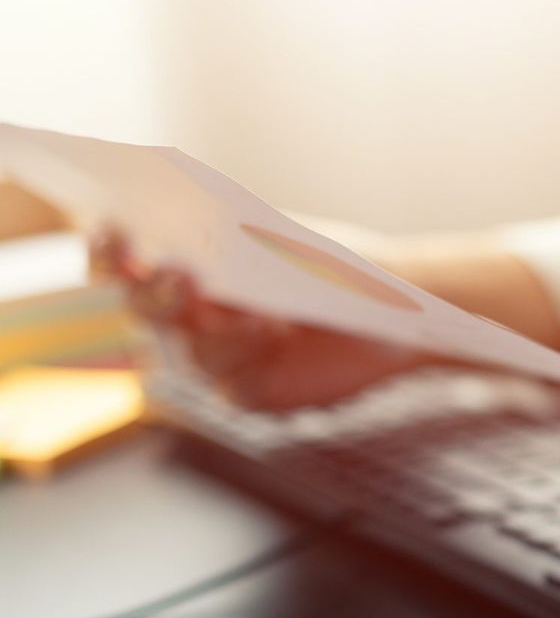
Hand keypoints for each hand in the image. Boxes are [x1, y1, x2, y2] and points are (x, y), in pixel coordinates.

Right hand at [92, 230, 427, 409]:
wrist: (395, 312)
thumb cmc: (337, 266)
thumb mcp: (293, 241)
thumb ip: (239, 236)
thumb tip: (195, 224)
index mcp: (186, 267)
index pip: (125, 260)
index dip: (106, 252)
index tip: (111, 233)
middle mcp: (191, 315)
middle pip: (145, 309)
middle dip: (153, 294)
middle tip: (177, 277)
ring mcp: (219, 357)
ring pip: (190, 353)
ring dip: (214, 332)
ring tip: (252, 313)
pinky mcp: (251, 393)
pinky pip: (232, 388)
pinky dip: (246, 364)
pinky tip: (269, 337)